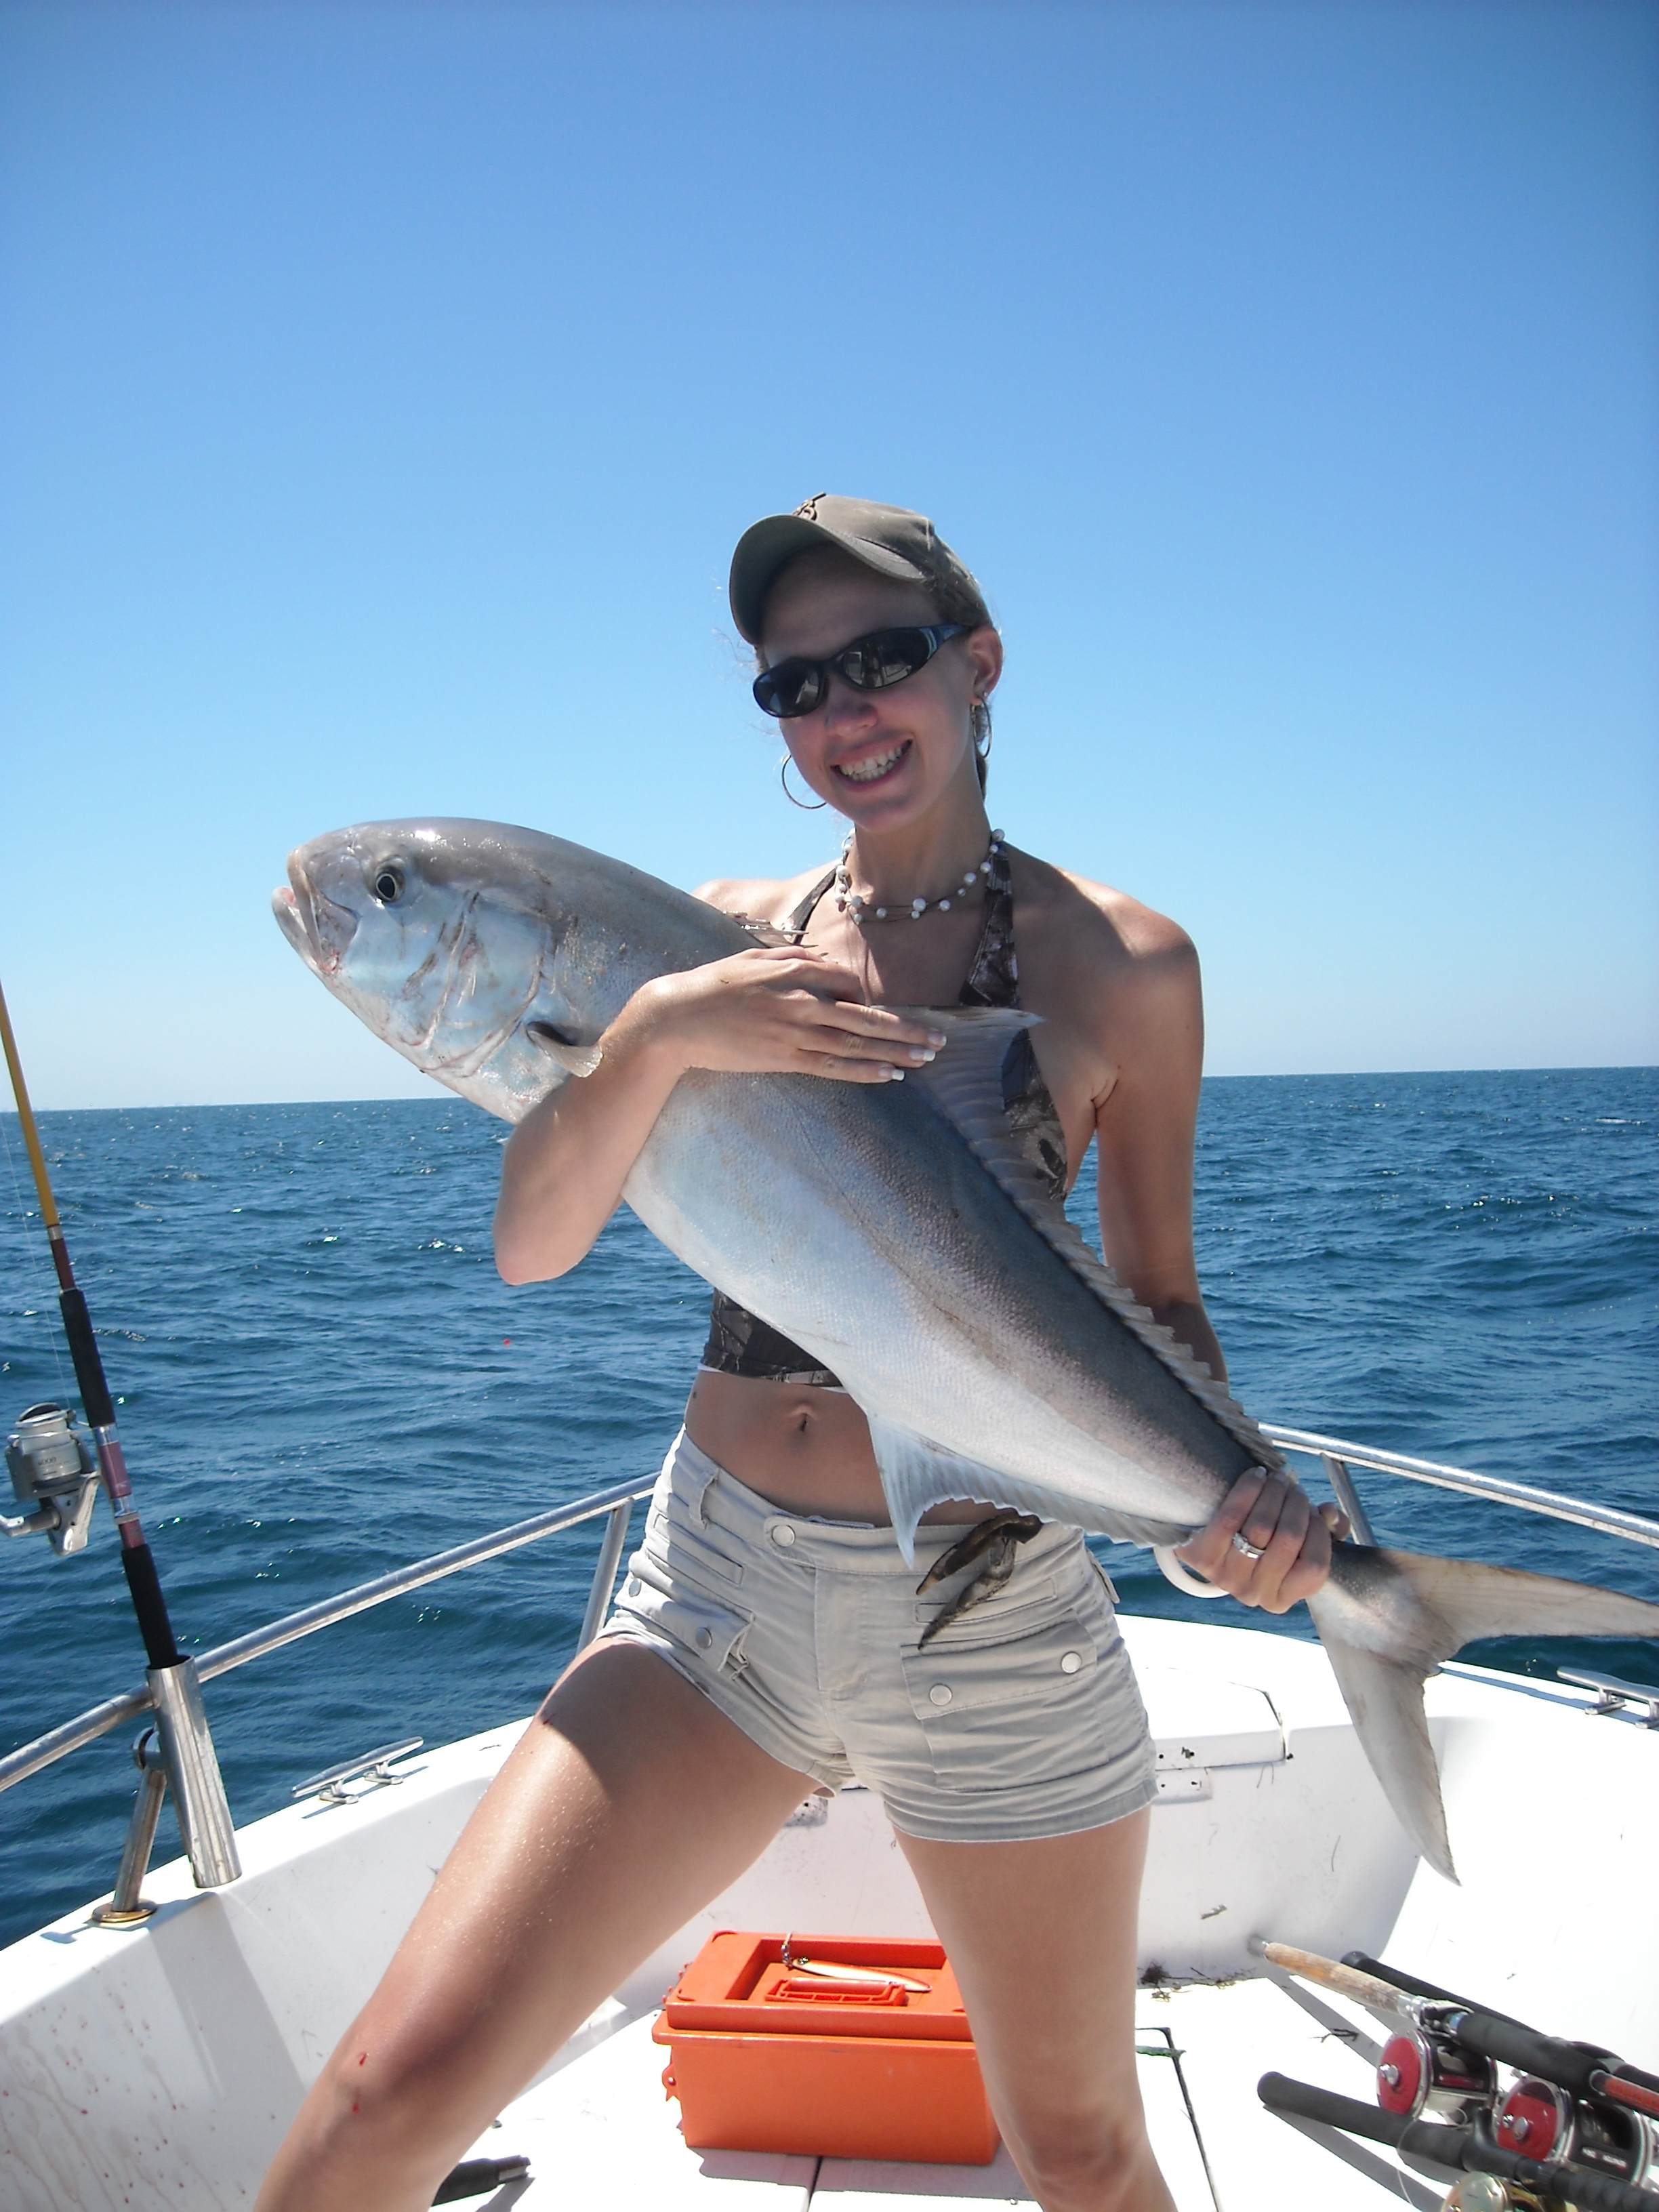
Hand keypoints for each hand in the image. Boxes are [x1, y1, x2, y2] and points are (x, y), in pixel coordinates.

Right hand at [631, 946, 946, 1084]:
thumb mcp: (755, 957)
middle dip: (906, 1029)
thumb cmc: (715, 984)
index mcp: (795, 972)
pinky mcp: (783, 1058)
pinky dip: (863, 1071)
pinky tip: (889, 1075)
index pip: (848, 984)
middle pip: (865, 1017)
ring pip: (856, 1044)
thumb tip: (829, 968)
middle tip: (938, 1040)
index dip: (868, 997)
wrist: (676, 1018)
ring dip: (895, 1052)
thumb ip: (795, 959)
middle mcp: (801, 1002)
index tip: (884, 1011)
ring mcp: (794, 1033)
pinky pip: (832, 1067)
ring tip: (925, 1059)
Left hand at [1174, 1470, 1350, 1612]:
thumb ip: (1324, 1531)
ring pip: (1260, 1527)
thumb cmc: (1263, 1544)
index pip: (1315, 1566)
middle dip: (1295, 1503)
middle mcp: (1255, 1594)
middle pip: (1288, 1539)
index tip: (1315, 1508)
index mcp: (1282, 1598)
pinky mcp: (1204, 1557)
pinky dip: (1248, 1490)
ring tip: (1277, 1478)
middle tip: (1292, 1484)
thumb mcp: (1296, 1545)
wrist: (1211, 1544)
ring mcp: (1228, 1578)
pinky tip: (1256, 1475)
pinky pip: (1231, 1517)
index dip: (1319, 1532)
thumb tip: (1329, 1512)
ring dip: (1273, 1494)